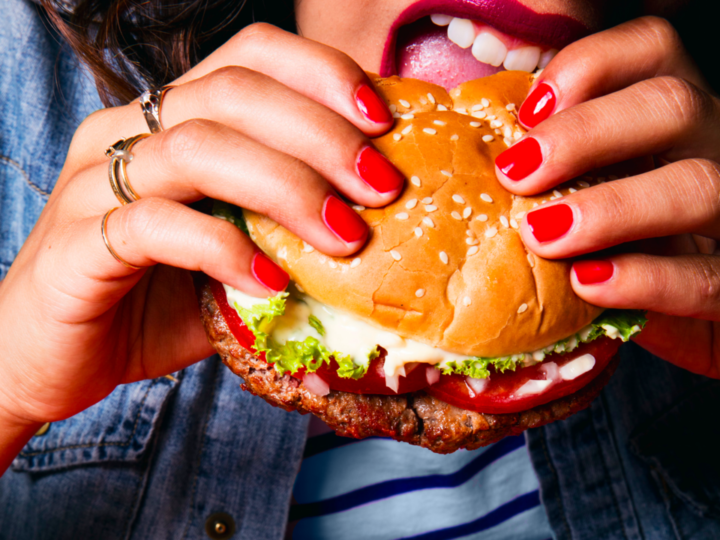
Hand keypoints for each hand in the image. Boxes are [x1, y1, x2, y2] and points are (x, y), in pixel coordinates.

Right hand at [0, 23, 401, 443]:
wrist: (55, 359)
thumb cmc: (152, 302)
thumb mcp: (235, 259)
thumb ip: (285, 235)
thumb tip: (377, 230)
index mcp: (168, 120)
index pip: (250, 56)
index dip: (321, 73)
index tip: (382, 121)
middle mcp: (127, 133)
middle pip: (233, 93)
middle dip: (322, 135)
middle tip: (381, 187)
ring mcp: (95, 184)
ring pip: (198, 149)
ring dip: (287, 188)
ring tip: (344, 237)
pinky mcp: (77, 243)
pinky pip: (156, 226)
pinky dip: (225, 250)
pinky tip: (272, 283)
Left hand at [495, 16, 719, 378]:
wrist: (678, 312)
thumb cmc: (618, 241)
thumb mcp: (590, 188)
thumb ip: (557, 166)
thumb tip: (480, 159)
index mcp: (670, 116)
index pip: (652, 49)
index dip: (590, 66)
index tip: (529, 112)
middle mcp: (711, 147)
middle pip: (671, 105)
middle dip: (585, 134)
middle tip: (515, 175)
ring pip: (697, 185)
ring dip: (610, 207)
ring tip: (543, 235)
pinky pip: (705, 277)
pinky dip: (644, 278)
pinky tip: (586, 282)